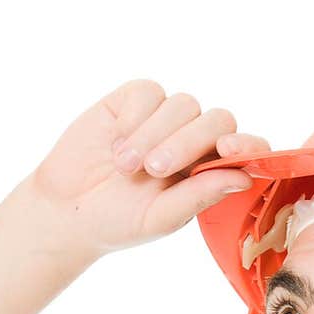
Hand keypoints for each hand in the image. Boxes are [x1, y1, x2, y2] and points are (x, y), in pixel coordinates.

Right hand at [31, 79, 269, 258]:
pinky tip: (116, 142)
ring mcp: (165, 118)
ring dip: (155, 134)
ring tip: (125, 166)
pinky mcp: (134, 100)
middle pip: (216, 120)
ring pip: (183, 104)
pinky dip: (135, 117)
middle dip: (188, 142)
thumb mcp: (160, 218)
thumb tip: (244, 176)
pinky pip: (149, 92)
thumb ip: (200, 195)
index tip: (228, 151)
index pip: (245, 149)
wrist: (67, 210)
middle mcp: (193, 141)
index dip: (246, 144)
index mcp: (208, 172)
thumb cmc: (118, 221)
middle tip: (155, 170)